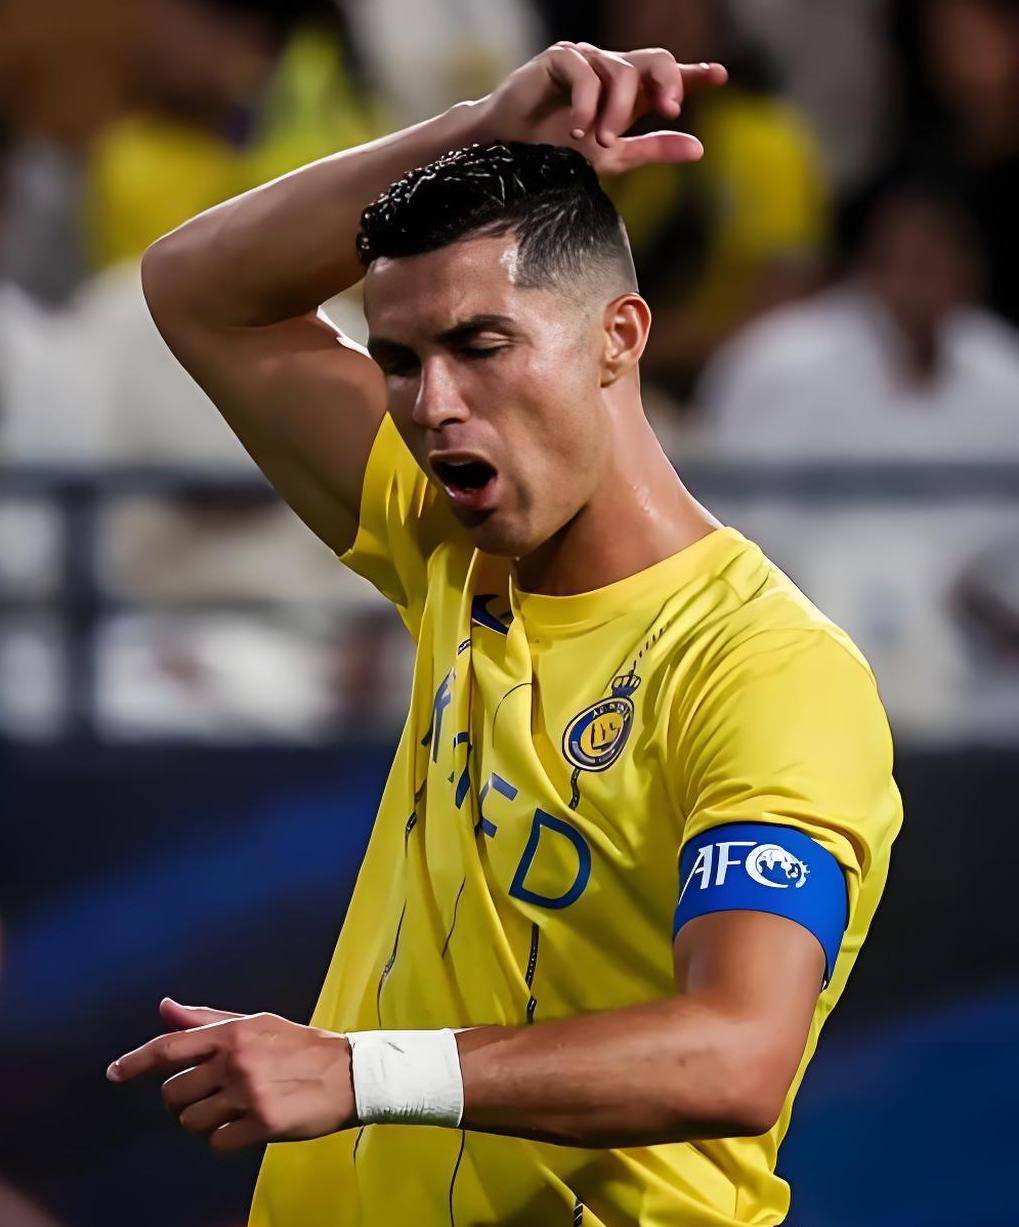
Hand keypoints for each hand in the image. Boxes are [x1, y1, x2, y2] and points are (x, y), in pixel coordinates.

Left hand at [106, 998, 354, 1152]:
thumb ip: (206, 1020)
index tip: (113, 1073)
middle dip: (181, 1102)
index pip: (170, 1047)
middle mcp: (236, 1060)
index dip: (135, 1061)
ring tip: (229, 1111)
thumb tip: (164, 1006)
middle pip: (173, 1093)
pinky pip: (217, 1142)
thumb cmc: (297, 1046)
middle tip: (205, 1098)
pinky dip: (224, 1139)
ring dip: (203, 1122)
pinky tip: (245, 1126)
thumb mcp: (254, 1023)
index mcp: (232, 1033)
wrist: (349, 1072)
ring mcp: (249, 1093)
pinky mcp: (263, 1123)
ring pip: (191, 1121)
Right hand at [474, 42, 727, 175]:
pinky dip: (586, 104)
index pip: (666, 76)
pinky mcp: (560, 58)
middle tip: (670, 109)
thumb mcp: (612, 157)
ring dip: (615, 111)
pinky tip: (579, 130)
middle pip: (655, 59)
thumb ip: (653, 150)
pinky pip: (585, 72)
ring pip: (620, 71)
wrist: (510, 153)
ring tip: (598, 141)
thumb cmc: (557, 153)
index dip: (693, 74)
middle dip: (667, 82)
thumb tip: (699, 148)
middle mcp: (611, 71)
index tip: (719, 76)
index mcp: (628, 94)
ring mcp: (586, 61)